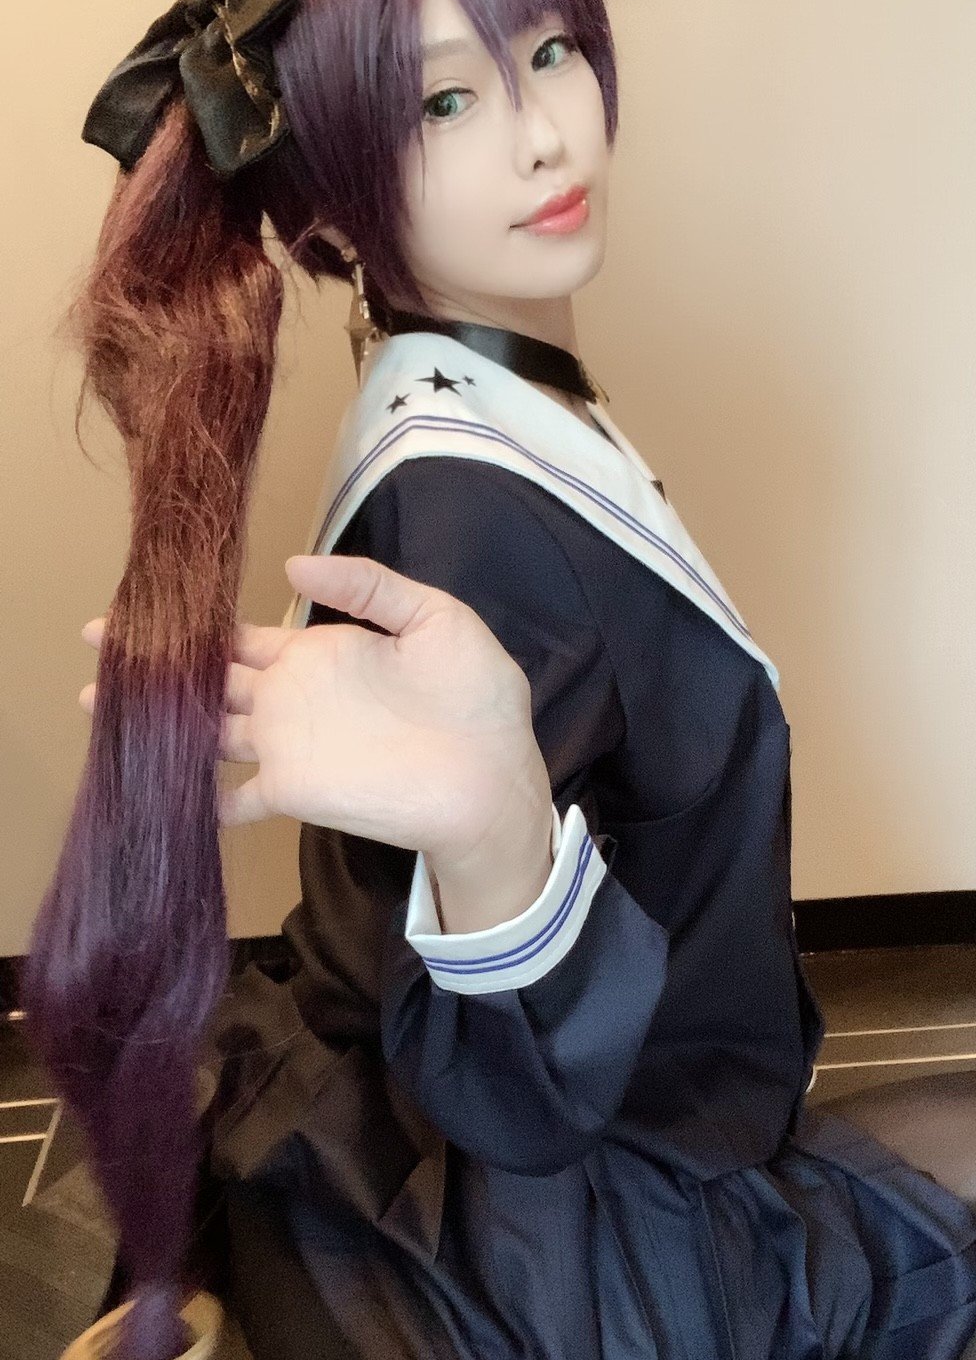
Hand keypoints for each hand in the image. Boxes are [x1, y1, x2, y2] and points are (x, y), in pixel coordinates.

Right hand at [78, 553, 550, 863]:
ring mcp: (290, 746)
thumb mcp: (436, 618)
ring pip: (208, 732)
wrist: (496, 778)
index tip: (144, 609)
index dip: (197, 625)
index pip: (244, 636)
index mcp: (322, 651)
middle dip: (156, 667)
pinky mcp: (295, 791)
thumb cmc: (480, 699)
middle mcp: (295, 698)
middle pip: (211, 680)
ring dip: (159, 723)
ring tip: (102, 709)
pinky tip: (155, 786)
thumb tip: (292, 564)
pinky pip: (233, 795)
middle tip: (95, 650)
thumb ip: (369, 586)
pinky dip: (195, 794)